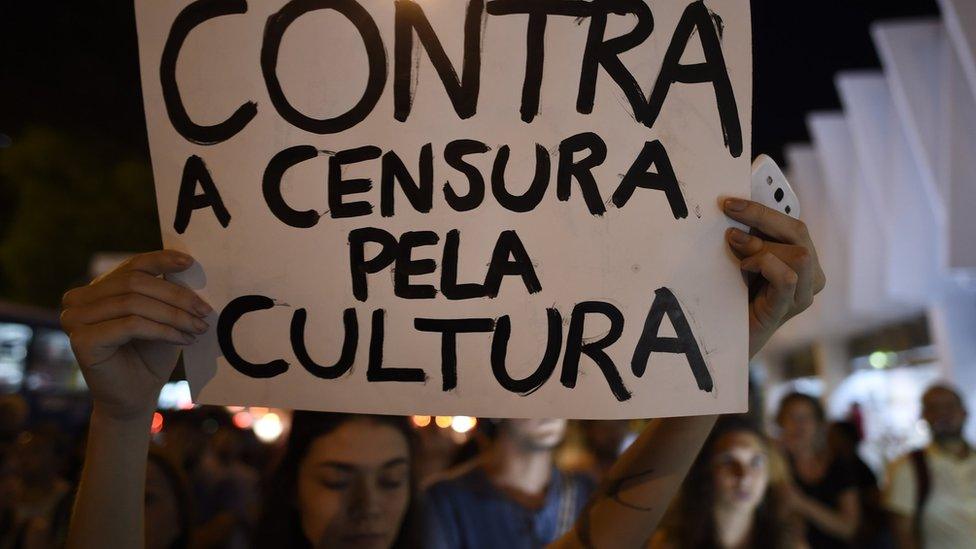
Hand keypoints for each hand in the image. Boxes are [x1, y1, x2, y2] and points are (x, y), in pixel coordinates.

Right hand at [60, 250, 210, 420]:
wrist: (136, 397)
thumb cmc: (150, 355)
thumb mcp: (161, 316)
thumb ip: (164, 290)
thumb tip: (185, 264)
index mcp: (96, 289)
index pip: (131, 266)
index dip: (161, 260)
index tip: (189, 263)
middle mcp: (79, 300)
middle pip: (134, 283)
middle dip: (176, 295)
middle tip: (204, 310)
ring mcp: (75, 319)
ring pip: (135, 303)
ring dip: (174, 315)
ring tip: (199, 327)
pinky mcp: (82, 340)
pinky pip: (132, 325)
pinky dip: (163, 330)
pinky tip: (184, 339)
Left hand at [722, 198, 825, 356]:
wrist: (723, 337)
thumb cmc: (734, 297)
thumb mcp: (743, 260)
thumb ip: (750, 238)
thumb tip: (736, 209)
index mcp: (803, 260)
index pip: (793, 224)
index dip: (765, 208)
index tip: (733, 200)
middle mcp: (810, 277)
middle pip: (799, 232)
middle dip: (761, 216)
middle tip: (729, 211)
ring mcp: (802, 295)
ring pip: (799, 254)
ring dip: (761, 247)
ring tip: (738, 255)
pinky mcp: (788, 309)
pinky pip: (787, 277)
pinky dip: (765, 265)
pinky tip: (745, 270)